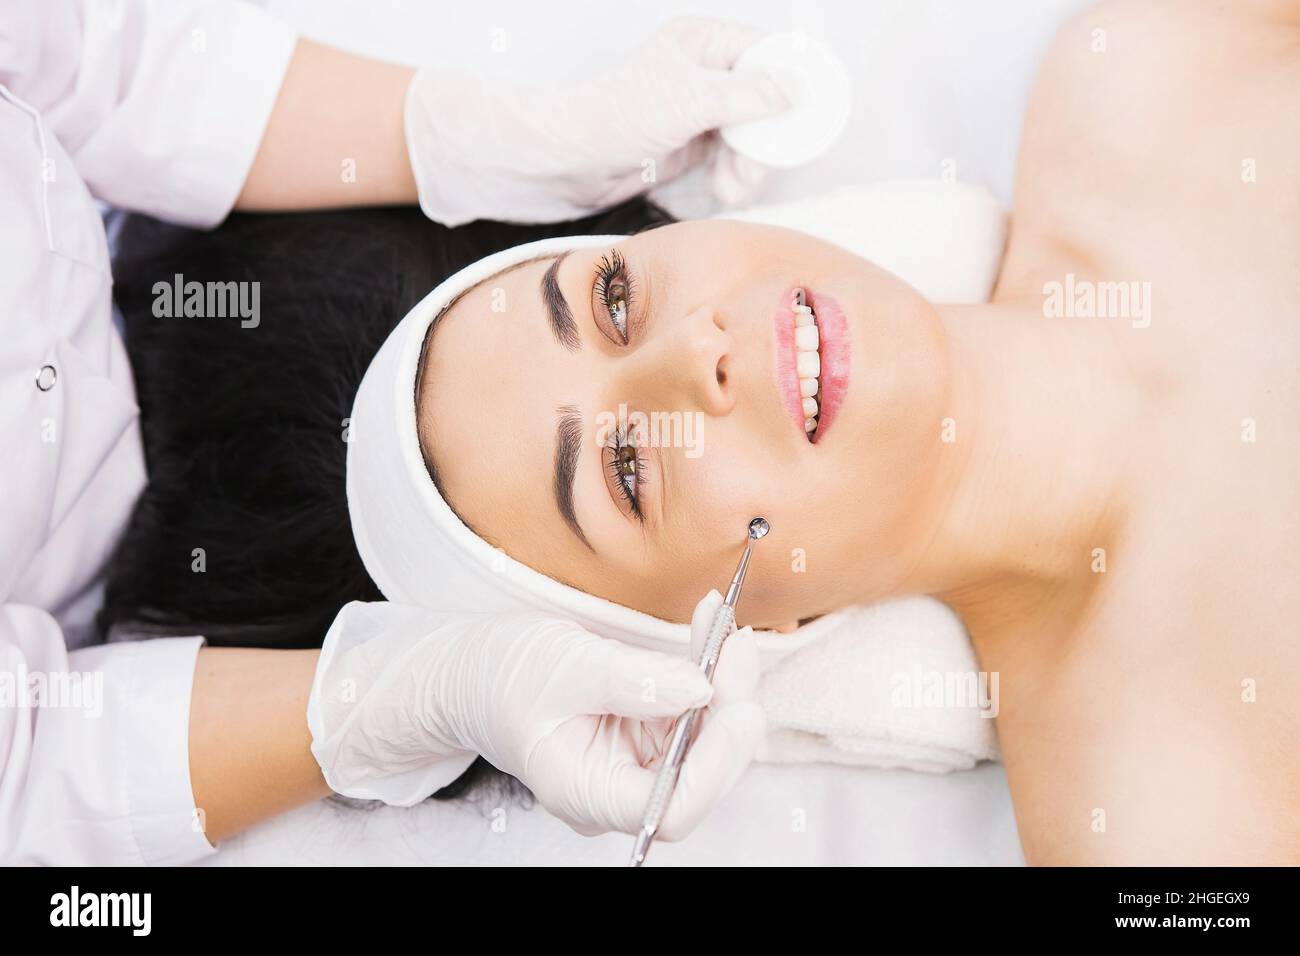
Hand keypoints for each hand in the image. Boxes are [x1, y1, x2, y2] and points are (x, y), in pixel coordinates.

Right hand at [308, 594, 764, 838]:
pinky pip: (693, 707)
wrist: (471, 670)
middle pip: (699, 773)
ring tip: (724, 629)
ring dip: (726, 684)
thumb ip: (631, 680)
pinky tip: (710, 629)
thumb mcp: (562, 666)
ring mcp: (636, 759)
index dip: (713, 767)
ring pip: (705, 738)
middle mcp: (619, 787)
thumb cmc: (499, 676)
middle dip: (728, 711)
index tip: (733, 708)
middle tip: (738, 649)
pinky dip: (707, 669)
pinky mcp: (646, 728)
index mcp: (587, 793)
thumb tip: (700, 687)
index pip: (669, 809)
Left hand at [404, 17, 790, 225]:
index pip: (763, 50)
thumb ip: (747, 96)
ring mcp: (695, 110)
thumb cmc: (612, 116)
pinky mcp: (687, 145)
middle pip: (762, 99)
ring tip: (733, 186)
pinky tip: (723, 191)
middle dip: (765, 136)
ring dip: (748, 163)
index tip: (808, 112)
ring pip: (747, 134)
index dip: (789, 79)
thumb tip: (795, 91)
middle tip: (757, 165)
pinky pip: (727, 158)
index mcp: (701, 42)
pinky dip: (731, 176)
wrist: (562, 162)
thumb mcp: (688, 101)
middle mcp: (702, 72)